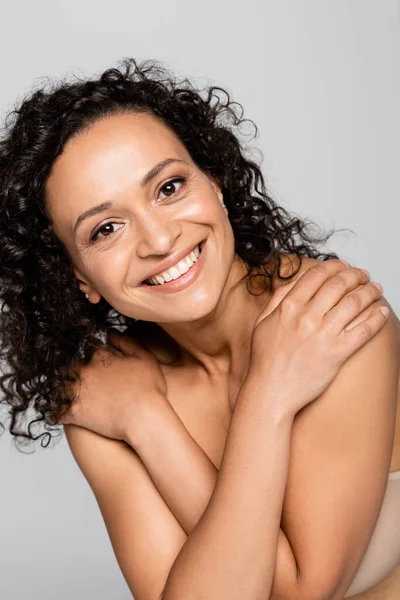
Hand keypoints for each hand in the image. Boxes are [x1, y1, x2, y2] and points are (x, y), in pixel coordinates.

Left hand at [57, 329, 167, 442]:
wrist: (144, 419)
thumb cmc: (149, 389)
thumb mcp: (144, 357)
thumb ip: (126, 342)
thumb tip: (109, 332)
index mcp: (100, 355)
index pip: (87, 350)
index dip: (93, 359)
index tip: (99, 369)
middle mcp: (84, 369)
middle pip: (69, 366)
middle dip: (75, 373)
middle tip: (88, 385)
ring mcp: (76, 390)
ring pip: (59, 386)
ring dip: (63, 390)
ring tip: (73, 398)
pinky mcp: (73, 412)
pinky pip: (55, 412)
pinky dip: (58, 413)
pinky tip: (64, 415)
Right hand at [247, 259, 387, 417]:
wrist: (271, 392)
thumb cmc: (265, 360)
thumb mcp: (262, 323)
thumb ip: (277, 299)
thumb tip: (295, 281)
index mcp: (288, 307)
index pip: (316, 275)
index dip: (334, 266)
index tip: (343, 265)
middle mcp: (306, 317)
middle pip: (338, 285)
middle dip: (355, 275)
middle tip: (363, 275)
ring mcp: (322, 335)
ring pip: (354, 303)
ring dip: (369, 292)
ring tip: (376, 289)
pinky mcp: (337, 354)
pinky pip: (363, 330)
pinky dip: (376, 318)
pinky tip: (382, 312)